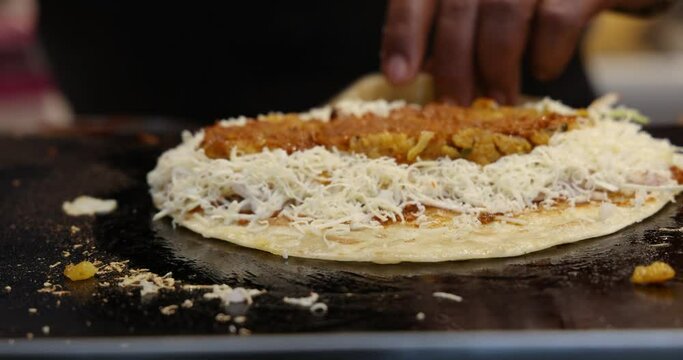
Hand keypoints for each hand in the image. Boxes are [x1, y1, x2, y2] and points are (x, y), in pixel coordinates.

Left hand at [380, 0, 663, 104]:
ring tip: (498, 101)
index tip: (398, 78)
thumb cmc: (540, 1)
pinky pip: (556, 20)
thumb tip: (426, 72)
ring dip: (496, 68)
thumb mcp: (488, 11)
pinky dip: (545, 55)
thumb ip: (459, 29)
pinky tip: (543, 69)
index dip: (403, 33)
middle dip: (452, 65)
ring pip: (503, 13)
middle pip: (458, 7)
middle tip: (454, 107)